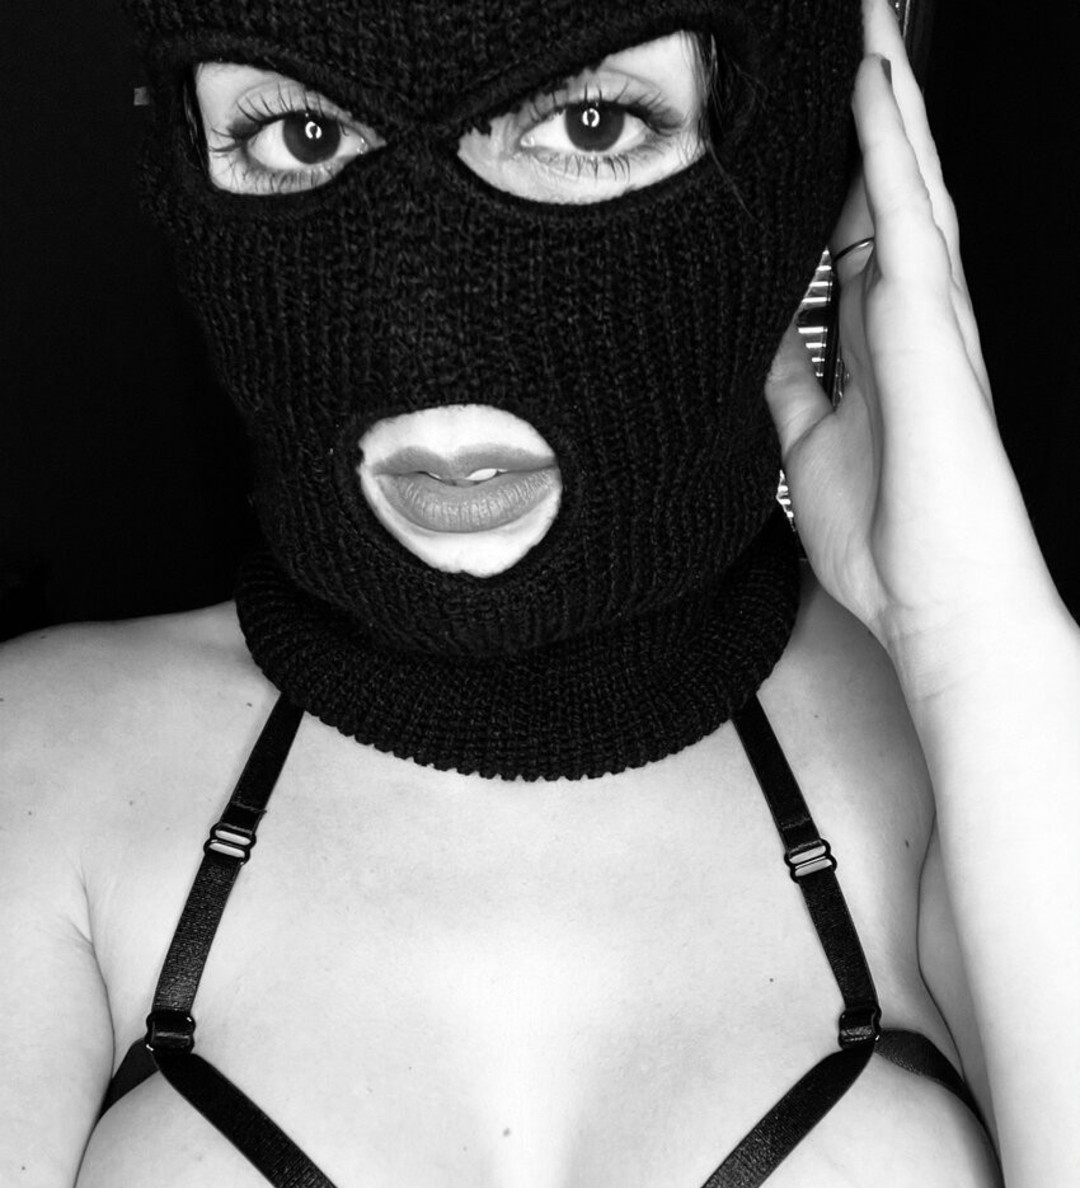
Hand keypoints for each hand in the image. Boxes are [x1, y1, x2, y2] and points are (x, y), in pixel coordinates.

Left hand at [765, 0, 1048, 681]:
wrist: (935, 597)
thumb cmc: (886, 538)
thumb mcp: (806, 443)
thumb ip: (791, 381)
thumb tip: (759, 335)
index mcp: (881, 340)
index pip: (852, 229)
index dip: (834, 169)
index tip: (803, 118)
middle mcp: (912, 313)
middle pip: (887, 188)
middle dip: (871, 113)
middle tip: (851, 32)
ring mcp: (930, 312)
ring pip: (906, 180)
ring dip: (886, 101)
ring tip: (866, 26)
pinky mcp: (934, 321)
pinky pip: (907, 212)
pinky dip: (890, 144)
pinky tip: (875, 84)